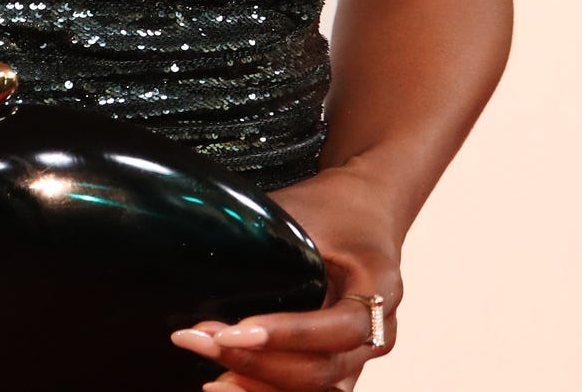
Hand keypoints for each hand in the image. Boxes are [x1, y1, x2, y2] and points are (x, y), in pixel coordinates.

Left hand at [168, 165, 402, 391]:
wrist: (365, 210)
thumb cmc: (336, 208)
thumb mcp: (304, 210)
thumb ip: (267, 238)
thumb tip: (202, 251)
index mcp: (379, 286)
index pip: (339, 328)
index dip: (288, 335)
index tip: (235, 330)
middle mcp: (378, 330)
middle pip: (322, 369)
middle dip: (257, 361)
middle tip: (202, 340)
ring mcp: (360, 355)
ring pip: (315, 389)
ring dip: (258, 382)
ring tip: (209, 369)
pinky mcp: (338, 364)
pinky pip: (309, 390)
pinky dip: (268, 389)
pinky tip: (228, 382)